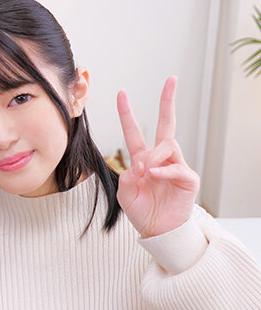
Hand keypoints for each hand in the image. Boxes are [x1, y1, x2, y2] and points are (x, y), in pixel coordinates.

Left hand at [116, 77, 198, 237]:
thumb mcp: (125, 194)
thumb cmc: (142, 211)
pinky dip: (163, 171)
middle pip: (167, 124)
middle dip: (168, 101)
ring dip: (154, 155)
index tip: (121, 93)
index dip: (127, 113)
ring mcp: (176, 166)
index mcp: (142, 159)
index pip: (134, 131)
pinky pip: (176, 167)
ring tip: (146, 171)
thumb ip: (127, 178)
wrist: (157, 230)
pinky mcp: (188, 178)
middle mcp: (161, 158)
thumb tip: (141, 164)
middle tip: (171, 79)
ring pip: (167, 145)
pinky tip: (154, 176)